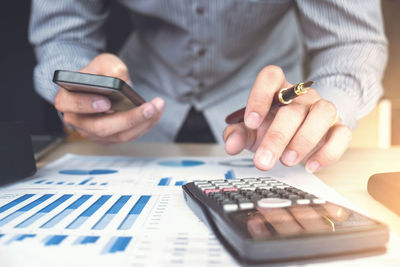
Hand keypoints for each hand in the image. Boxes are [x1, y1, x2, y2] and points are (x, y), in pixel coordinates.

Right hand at [54, 53, 163, 143]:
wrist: (98, 87)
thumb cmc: (97, 75)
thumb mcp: (102, 63)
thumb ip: (111, 67)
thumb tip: (122, 81)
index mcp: (66, 100)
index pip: (71, 106)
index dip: (87, 105)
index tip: (106, 102)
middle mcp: (77, 121)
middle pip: (101, 127)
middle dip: (127, 118)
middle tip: (148, 107)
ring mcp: (93, 133)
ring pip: (118, 136)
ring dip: (142, 123)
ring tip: (157, 107)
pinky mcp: (109, 138)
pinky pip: (128, 136)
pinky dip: (145, 125)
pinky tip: (156, 113)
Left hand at [223, 65, 351, 171]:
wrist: (302, 133)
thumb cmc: (273, 128)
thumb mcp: (251, 131)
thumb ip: (238, 134)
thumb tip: (231, 144)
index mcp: (278, 89)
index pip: (271, 77)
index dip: (259, 97)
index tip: (251, 122)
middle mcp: (302, 95)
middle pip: (292, 107)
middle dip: (276, 137)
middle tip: (263, 160)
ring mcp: (322, 109)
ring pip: (321, 114)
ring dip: (304, 140)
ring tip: (288, 161)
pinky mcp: (338, 127)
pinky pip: (341, 134)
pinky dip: (328, 152)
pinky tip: (310, 166)